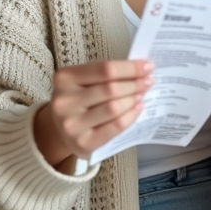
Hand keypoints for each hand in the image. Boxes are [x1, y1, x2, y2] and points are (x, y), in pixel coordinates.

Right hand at [33, 59, 154, 170]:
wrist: (61, 130)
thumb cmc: (79, 100)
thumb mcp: (83, 81)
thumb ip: (106, 75)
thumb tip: (141, 69)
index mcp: (64, 78)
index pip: (105, 69)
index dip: (130, 68)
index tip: (148, 66)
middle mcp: (64, 101)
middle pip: (111, 88)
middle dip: (135, 84)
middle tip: (148, 82)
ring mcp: (72, 124)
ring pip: (114, 108)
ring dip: (133, 99)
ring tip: (142, 95)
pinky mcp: (83, 143)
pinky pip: (115, 126)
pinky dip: (131, 116)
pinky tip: (137, 109)